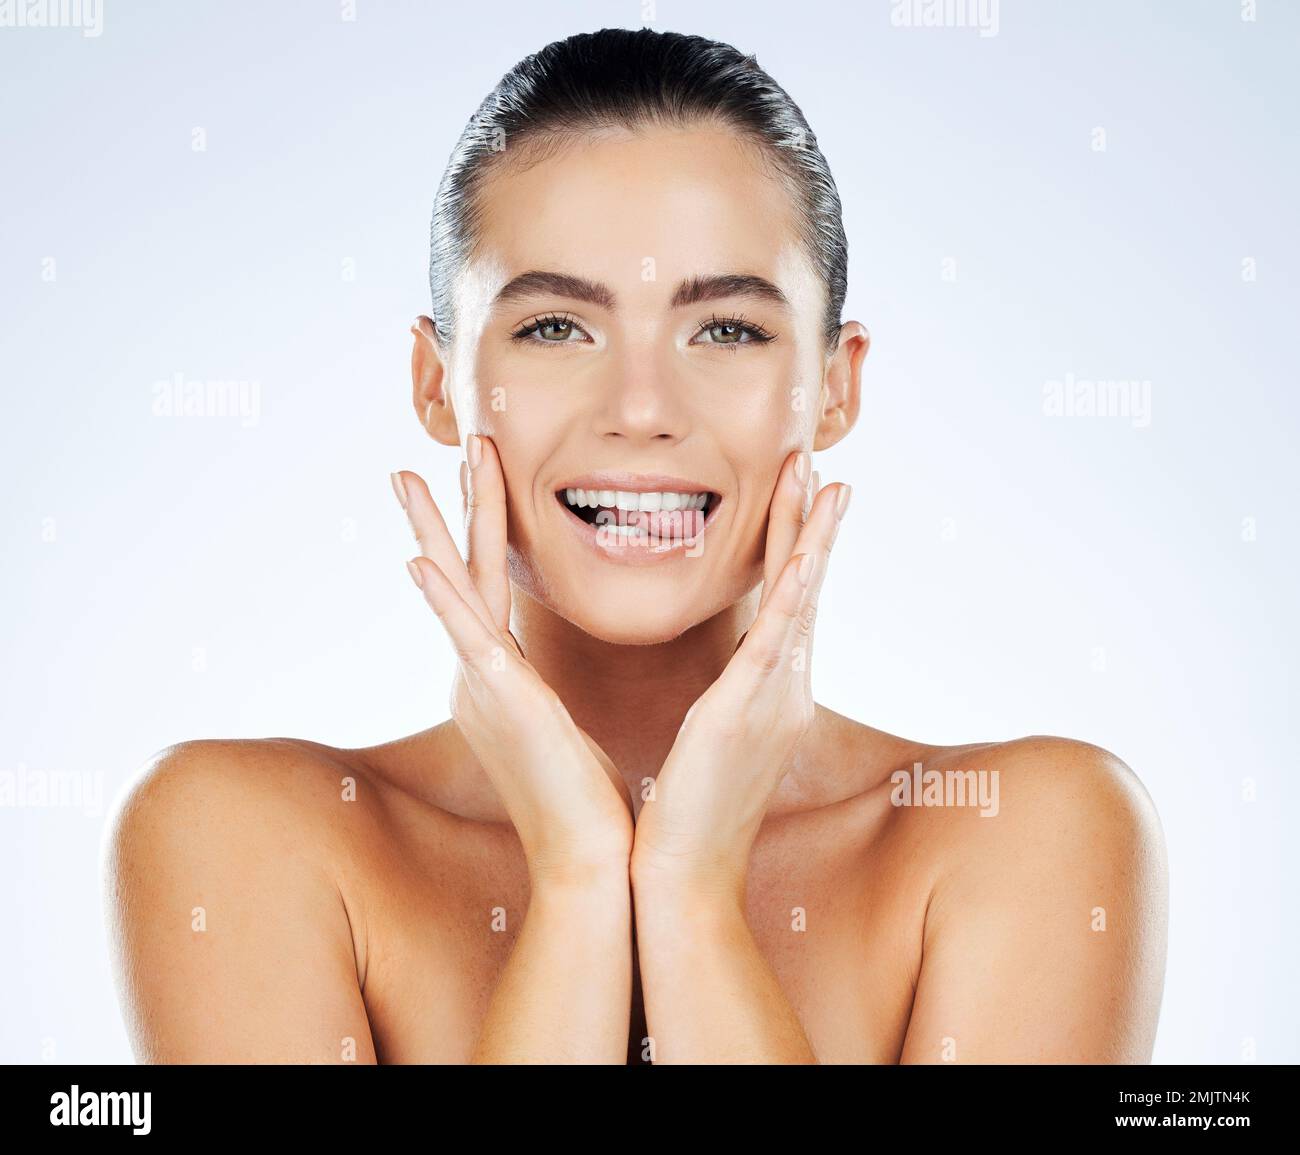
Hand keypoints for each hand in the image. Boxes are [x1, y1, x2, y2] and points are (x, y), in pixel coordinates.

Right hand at [392, 435, 633, 886]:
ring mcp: (483, 687)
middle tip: (438, 450)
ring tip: (408, 475)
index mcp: (498, 676)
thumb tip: (546, 683)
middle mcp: (479, 675)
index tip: (480, 476)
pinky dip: (440, 599)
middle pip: (462, 573)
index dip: (483, 527)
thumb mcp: (561, 727)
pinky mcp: (501, 703)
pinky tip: (415, 560)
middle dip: (450, 509)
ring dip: (435, 529)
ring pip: (456, 589)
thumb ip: (544, 693)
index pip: (487, 585)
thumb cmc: (584, 798)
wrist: (587, 857)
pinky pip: (468, 639)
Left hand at [629, 450, 849, 897]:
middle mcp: (784, 688)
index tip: (802, 493)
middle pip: (803, 588)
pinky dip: (794, 590)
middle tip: (821, 464)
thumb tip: (727, 678)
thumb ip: (727, 699)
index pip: (787, 601)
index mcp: (770, 691)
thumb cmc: (687, 812)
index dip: (796, 545)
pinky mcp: (746, 712)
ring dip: (811, 538)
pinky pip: (776, 638)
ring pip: (799, 601)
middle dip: (812, 524)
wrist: (684, 877)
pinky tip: (805, 552)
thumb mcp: (711, 740)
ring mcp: (773, 699)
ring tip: (822, 482)